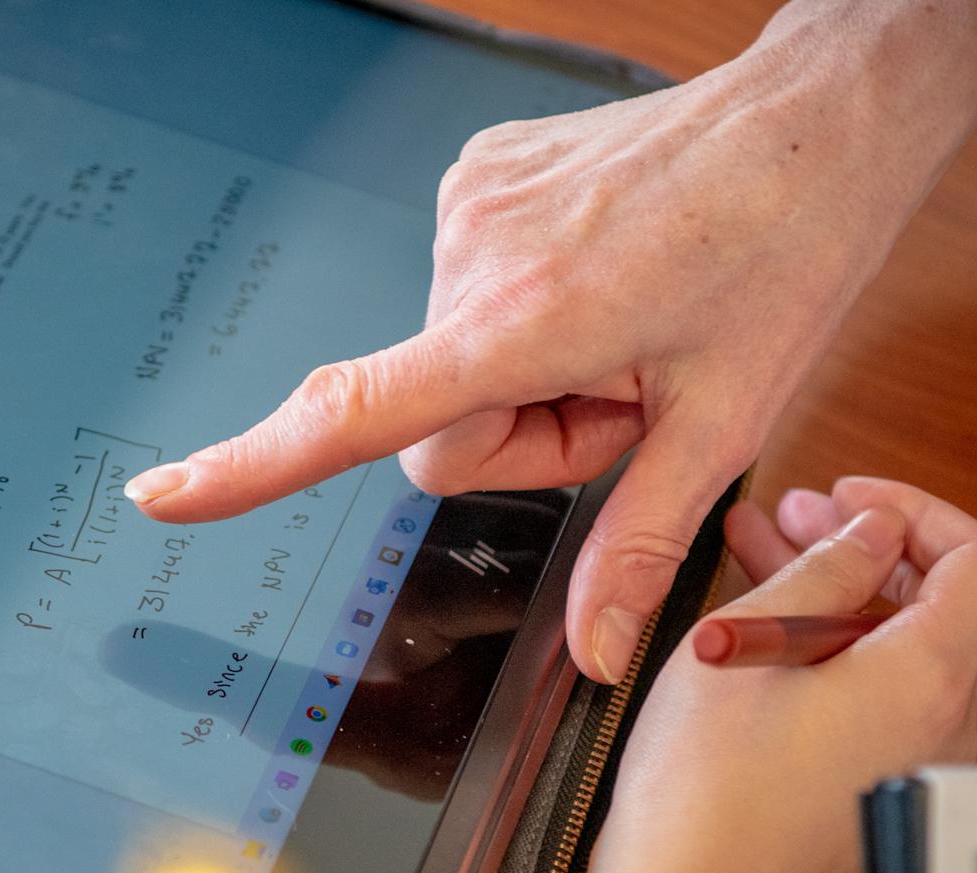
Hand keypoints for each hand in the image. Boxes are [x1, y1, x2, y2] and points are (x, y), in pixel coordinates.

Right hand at [125, 31, 976, 681]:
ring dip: (534, 375)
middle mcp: (473, 257)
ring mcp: (469, 207)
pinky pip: (470, 296)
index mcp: (525, 320)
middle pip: (438, 426)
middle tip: (633, 397)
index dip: (249, 466)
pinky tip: (610, 278)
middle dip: (525, 440)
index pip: (353, 412)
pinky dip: (532, 312)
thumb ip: (641, 543)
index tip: (162, 494)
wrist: (814, 116)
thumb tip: (593, 651)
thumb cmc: (787, 244)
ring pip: (454, 364)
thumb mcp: (726, 419)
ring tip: (634, 328)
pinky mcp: (477, 177)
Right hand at [580, 477, 976, 872]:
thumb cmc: (707, 796)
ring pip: (894, 655)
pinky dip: (825, 655)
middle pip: (936, 607)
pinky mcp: (872, 797)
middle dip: (859, 548)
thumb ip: (823, 568)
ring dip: (831, 599)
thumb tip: (868, 533)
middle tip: (782, 517)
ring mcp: (912, 768)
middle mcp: (943, 728)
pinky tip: (758, 640)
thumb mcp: (748, 643)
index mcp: (930, 677)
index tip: (847, 496)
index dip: (917, 509)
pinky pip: (871, 704)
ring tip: (751, 562)